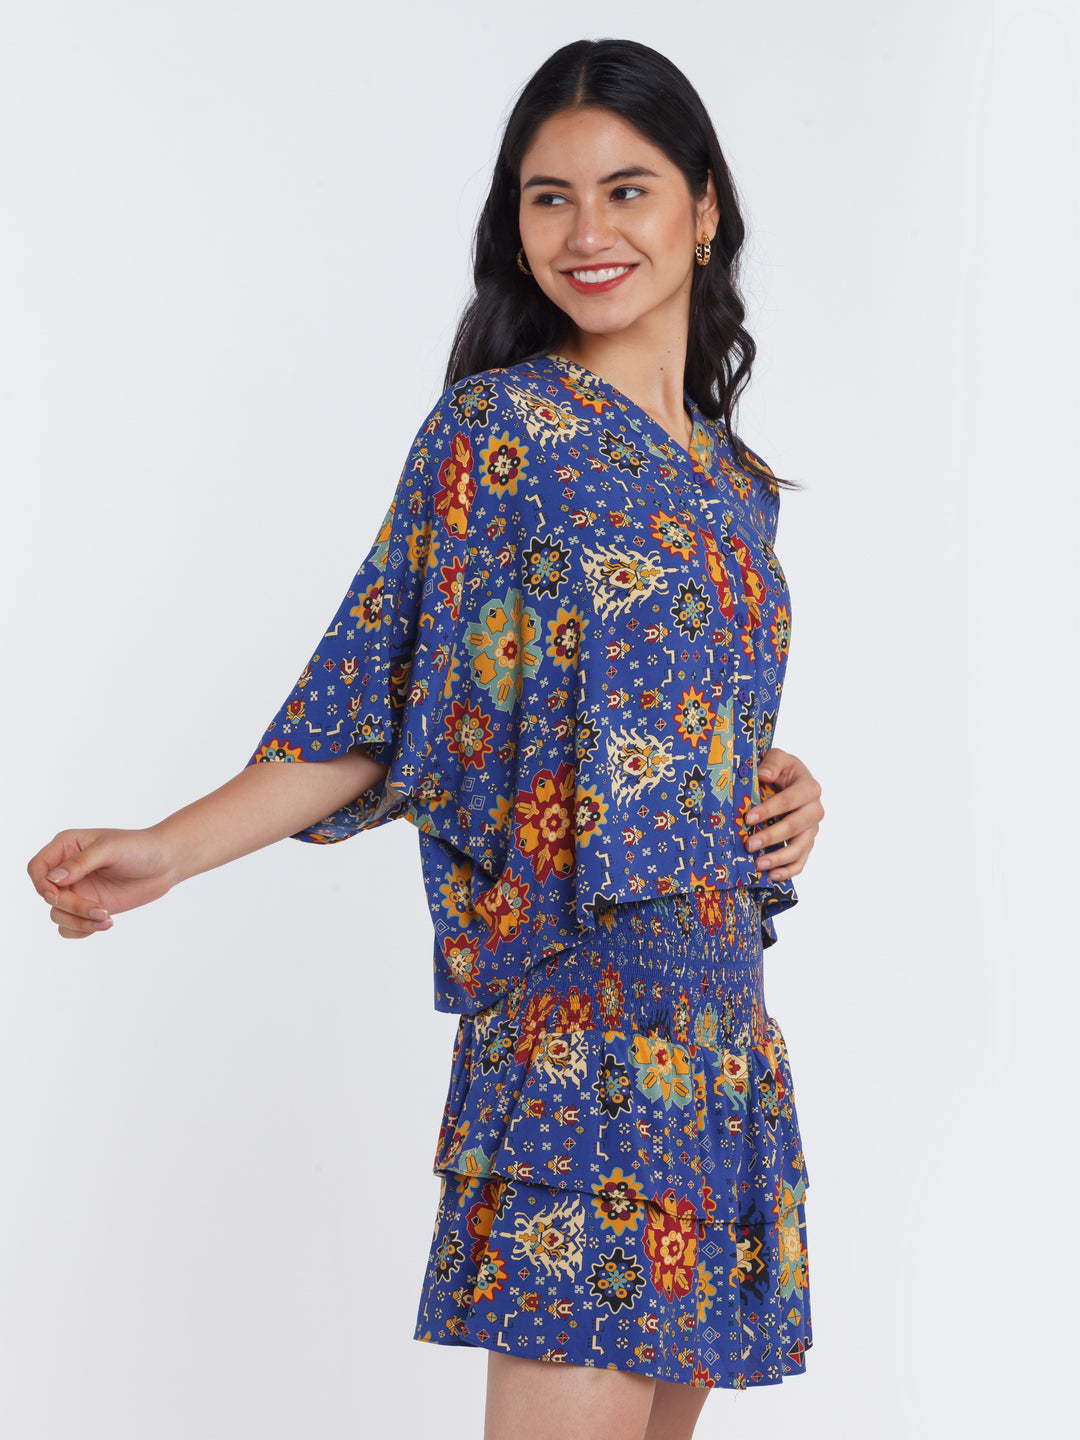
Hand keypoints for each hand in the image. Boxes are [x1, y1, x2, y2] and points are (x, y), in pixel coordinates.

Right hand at [27, 828, 175, 940]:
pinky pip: (70, 927)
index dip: (40, 884)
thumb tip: (52, 880)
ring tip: (107, 919)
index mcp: (66, 846)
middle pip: (48, 896)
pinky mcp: (89, 907)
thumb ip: (81, 863)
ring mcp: (78, 890)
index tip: (55, 896)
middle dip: (71, 907)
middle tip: (100, 909)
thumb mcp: (110, 849)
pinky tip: (106, 924)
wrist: (166, 863)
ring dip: (78, 922)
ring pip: (58, 915)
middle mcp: (67, 870)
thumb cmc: (139, 848)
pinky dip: (82, 930)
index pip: (37, 867)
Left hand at [743, 748, 823, 882]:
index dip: (769, 810)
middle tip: (749, 845)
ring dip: (779, 858)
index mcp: (809, 787)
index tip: (748, 818)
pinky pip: (801, 861)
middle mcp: (815, 810)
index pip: (789, 801)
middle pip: (794, 827)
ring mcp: (812, 829)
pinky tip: (772, 876)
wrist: (788, 781)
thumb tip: (764, 775)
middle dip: (771, 837)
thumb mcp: (777, 758)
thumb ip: (772, 763)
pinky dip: (789, 871)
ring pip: (799, 848)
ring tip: (758, 865)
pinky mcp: (807, 843)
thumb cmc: (780, 769)